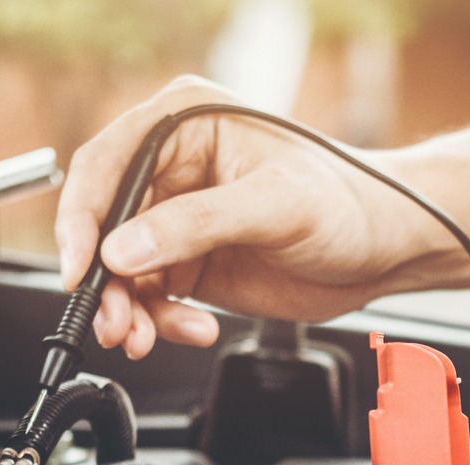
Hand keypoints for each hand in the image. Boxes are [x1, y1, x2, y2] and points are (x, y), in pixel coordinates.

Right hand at [56, 76, 439, 357]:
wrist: (387, 248)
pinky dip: (159, 321)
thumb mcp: (276, 205)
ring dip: (127, 309)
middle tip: (116, 321)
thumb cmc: (351, 202)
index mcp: (186, 123)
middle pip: (104, 225)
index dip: (83, 217)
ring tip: (145, 336)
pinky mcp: (190, 261)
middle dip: (106, 280)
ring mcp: (179, 218)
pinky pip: (150, 296)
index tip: (81, 266)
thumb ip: (198, 224)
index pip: (107, 164)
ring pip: (120, 268)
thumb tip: (125, 248)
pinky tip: (192, 328)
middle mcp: (174, 167)